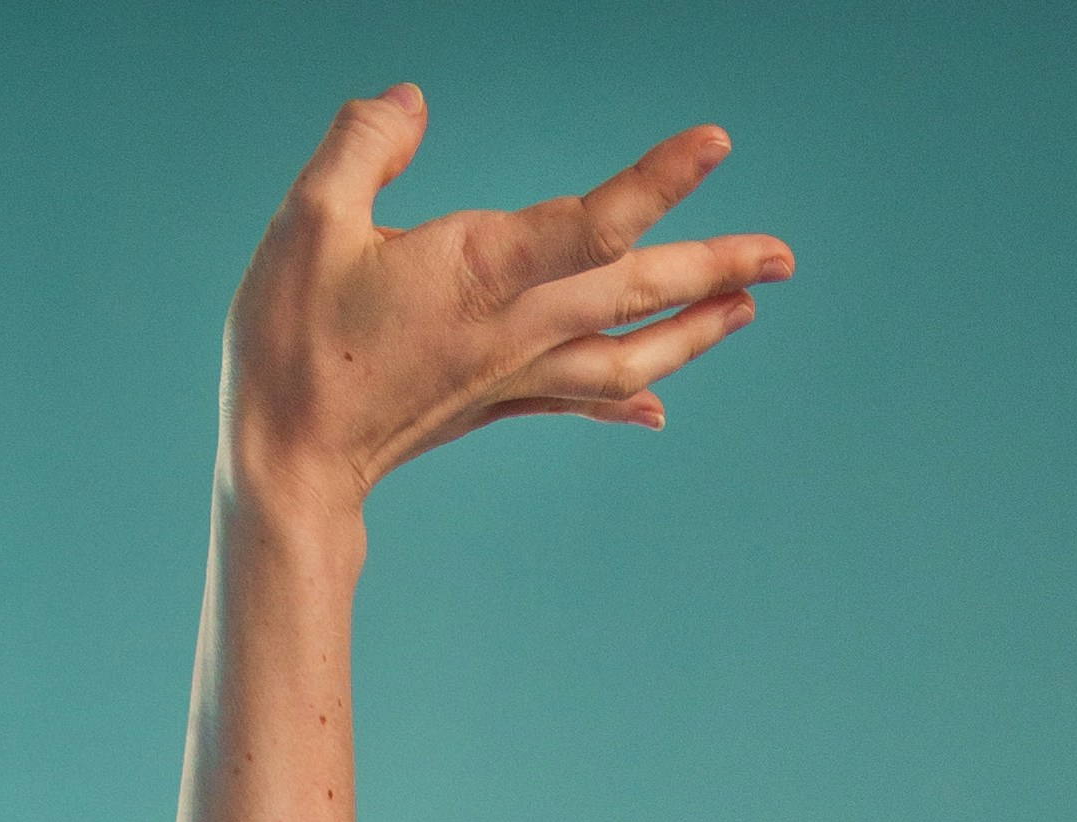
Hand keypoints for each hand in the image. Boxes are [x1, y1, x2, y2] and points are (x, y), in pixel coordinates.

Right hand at [219, 88, 789, 512]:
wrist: (291, 465)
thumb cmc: (294, 342)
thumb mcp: (310, 218)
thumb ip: (365, 143)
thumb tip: (410, 100)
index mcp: (485, 271)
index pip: (597, 219)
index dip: (661, 180)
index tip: (718, 145)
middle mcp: (520, 327)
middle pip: (640, 293)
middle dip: (717, 267)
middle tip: (785, 253)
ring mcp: (516, 373)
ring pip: (630, 354)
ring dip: (695, 332)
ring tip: (747, 309)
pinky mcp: (498, 402)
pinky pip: (582, 401)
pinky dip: (629, 400)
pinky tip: (661, 408)